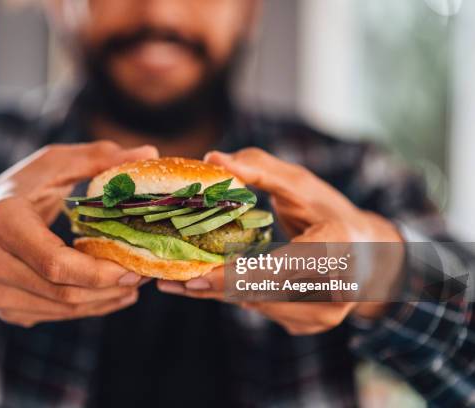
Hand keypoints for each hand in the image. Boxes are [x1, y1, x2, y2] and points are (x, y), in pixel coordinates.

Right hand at [0, 141, 157, 326]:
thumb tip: (149, 152)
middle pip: (65, 291)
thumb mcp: (50, 165)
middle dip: (112, 287)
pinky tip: (114, 293)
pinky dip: (91, 307)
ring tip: (136, 282)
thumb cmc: (14, 192)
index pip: (54, 262)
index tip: (134, 266)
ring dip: (107, 300)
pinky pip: (58, 315)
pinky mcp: (7, 311)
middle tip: (146, 272)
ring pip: (65, 308)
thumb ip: (97, 158)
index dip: (98, 272)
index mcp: (3, 222)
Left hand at [157, 148, 403, 334]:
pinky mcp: (309, 324)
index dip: (235, 277)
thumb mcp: (302, 184)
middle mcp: (333, 291)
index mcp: (337, 250)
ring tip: (179, 283)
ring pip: (257, 305)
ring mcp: (322, 314)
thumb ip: (259, 170)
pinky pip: (263, 310)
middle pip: (260, 293)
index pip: (278, 269)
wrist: (371, 253)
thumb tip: (212, 158)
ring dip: (220, 293)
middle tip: (168, 281)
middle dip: (212, 287)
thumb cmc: (333, 213)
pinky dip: (237, 296)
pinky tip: (212, 285)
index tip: (193, 277)